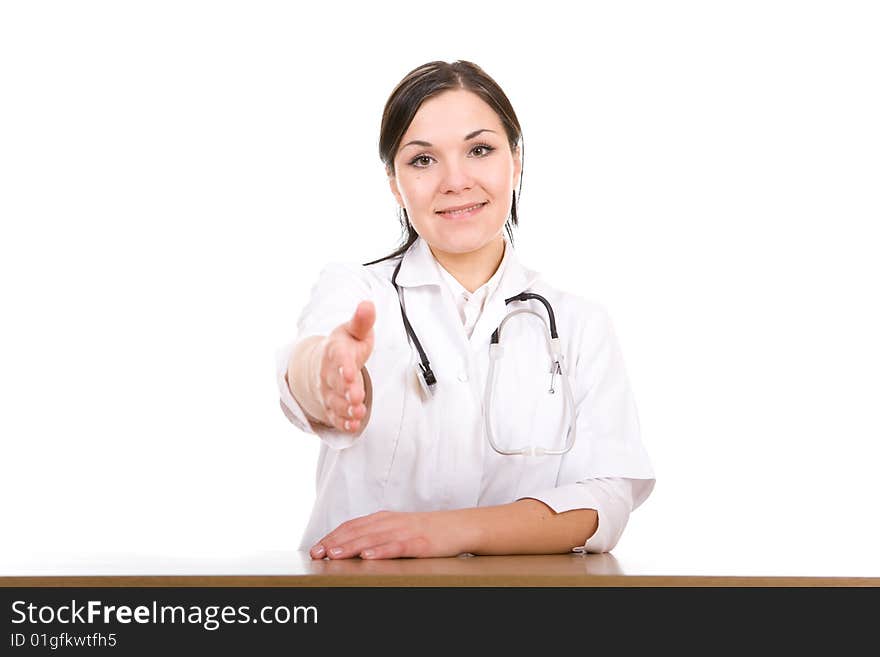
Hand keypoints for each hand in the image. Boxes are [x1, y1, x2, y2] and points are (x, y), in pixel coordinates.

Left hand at [309, 510, 473, 559]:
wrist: (459, 526)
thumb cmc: (427, 530)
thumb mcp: (398, 529)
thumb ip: (377, 535)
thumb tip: (352, 547)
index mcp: (383, 519)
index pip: (351, 526)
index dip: (332, 536)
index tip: (316, 548)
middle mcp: (390, 522)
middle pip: (357, 531)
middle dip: (334, 542)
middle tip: (317, 554)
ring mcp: (404, 531)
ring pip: (372, 538)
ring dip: (351, 546)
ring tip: (334, 555)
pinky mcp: (418, 543)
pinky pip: (396, 547)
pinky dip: (380, 551)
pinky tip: (368, 556)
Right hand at [318, 300, 374, 432]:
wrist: (326, 360)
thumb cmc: (346, 345)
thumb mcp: (354, 331)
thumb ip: (362, 321)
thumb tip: (368, 304)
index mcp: (335, 351)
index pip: (338, 359)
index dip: (344, 367)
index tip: (351, 373)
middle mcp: (328, 372)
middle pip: (335, 383)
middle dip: (346, 392)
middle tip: (357, 399)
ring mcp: (328, 390)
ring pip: (334, 402)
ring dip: (346, 409)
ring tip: (358, 413)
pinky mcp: (331, 405)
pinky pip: (334, 416)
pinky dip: (342, 422)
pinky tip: (353, 426)